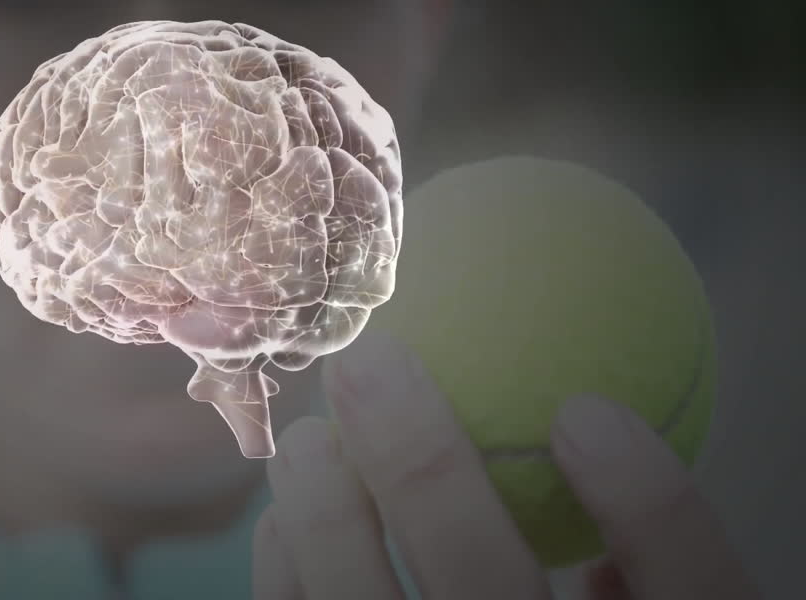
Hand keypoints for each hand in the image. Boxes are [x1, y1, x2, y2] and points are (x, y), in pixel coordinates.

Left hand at [253, 338, 757, 598]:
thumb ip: (656, 593)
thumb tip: (600, 468)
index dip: (652, 507)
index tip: (585, 408)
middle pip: (487, 595)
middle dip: (422, 464)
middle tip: (370, 363)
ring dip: (321, 517)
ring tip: (307, 440)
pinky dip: (284, 580)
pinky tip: (283, 525)